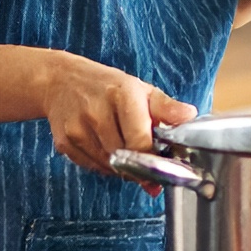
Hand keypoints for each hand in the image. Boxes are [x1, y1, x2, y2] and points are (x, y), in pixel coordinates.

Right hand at [44, 52, 196, 176]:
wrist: (61, 81)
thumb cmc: (107, 87)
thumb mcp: (141, 89)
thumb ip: (167, 107)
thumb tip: (189, 117)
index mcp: (121, 95)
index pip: (140, 142)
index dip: (152, 158)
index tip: (161, 163)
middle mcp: (97, 111)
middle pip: (124, 158)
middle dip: (139, 166)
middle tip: (146, 162)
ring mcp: (78, 129)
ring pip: (108, 167)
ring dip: (122, 168)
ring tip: (126, 151)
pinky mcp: (65, 143)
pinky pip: (92, 167)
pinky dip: (104, 166)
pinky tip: (106, 149)